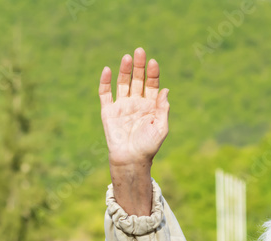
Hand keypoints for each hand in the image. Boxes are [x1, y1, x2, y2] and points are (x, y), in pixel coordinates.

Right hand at [99, 47, 169, 167]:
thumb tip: (166, 90)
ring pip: (123, 83)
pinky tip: (108, 70)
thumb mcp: (161, 128)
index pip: (152, 85)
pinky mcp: (108, 111)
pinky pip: (105, 94)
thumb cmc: (148, 146)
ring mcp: (122, 106)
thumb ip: (163, 109)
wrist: (131, 160)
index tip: (153, 62)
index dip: (153, 73)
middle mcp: (136, 103)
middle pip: (137, 80)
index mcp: (150, 106)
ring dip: (125, 70)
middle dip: (139, 66)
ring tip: (127, 57)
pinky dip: (105, 82)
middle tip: (140, 51)